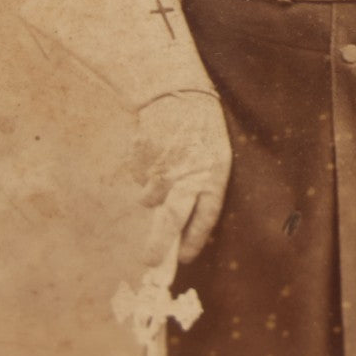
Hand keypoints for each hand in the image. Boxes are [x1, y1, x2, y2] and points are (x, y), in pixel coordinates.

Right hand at [125, 90, 231, 265]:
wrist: (177, 93)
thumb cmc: (202, 130)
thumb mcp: (216, 156)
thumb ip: (203, 188)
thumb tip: (184, 227)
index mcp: (215, 171)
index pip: (207, 213)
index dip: (195, 238)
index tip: (183, 258)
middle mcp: (189, 170)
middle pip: (174, 215)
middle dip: (160, 243)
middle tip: (149, 262)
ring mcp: (163, 163)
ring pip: (149, 198)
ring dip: (151, 197)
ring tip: (160, 175)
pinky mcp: (142, 155)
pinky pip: (139, 178)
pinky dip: (144, 174)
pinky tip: (155, 155)